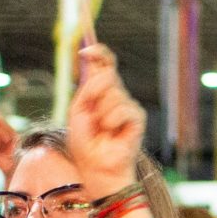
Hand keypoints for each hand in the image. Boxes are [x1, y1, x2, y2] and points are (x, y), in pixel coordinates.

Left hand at [64, 44, 145, 197]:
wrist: (96, 165)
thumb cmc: (85, 142)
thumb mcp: (78, 109)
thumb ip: (87, 87)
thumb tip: (96, 66)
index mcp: (99, 91)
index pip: (104, 64)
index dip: (98, 53)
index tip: (86, 52)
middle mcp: (115, 94)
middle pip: (108, 74)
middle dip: (95, 90)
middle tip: (91, 111)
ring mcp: (127, 105)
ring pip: (113, 93)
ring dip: (101, 112)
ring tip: (102, 128)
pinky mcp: (137, 117)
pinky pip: (124, 108)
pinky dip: (112, 120)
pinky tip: (112, 132)